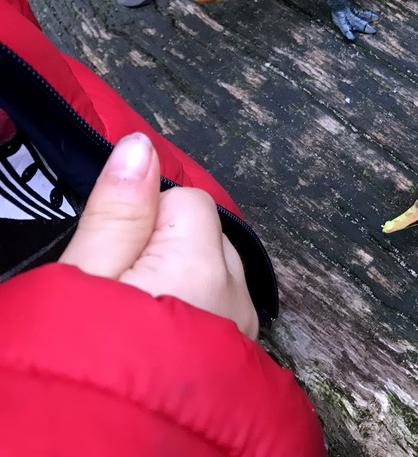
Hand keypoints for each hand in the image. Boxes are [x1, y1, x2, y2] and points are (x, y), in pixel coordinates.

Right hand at [59, 133, 258, 338]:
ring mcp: (244, 326)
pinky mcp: (241, 352)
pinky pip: (221, 308)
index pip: (188, 201)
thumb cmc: (86, 361)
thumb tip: (142, 145)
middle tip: (122, 294)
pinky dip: (196, 312)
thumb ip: (118, 212)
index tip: (116, 261)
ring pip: (216, 271)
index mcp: (203, 264)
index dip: (143, 223)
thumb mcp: (84, 279)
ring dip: (184, 283)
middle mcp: (238, 291)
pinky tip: (163, 342)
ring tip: (139, 322)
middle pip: (206, 235)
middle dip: (168, 251)